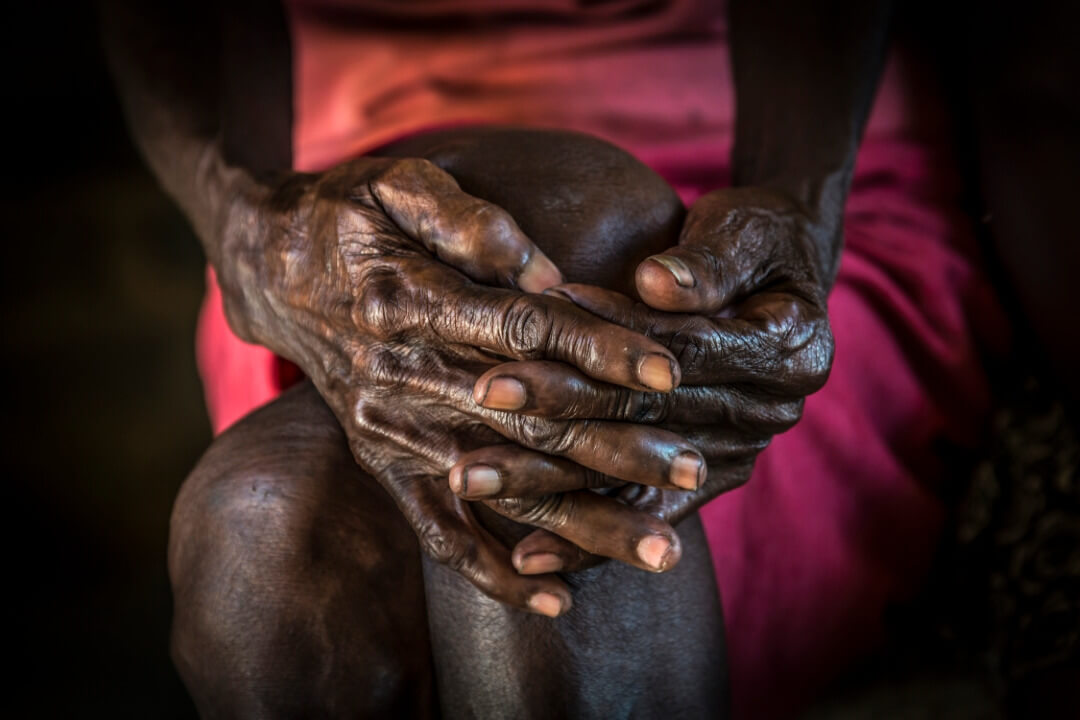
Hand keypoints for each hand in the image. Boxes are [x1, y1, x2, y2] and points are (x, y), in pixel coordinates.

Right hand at [224, 155, 705, 614]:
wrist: (272, 270)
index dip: (598, 348)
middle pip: (526, 422)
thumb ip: (467, 221)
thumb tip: (546, 276)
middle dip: (615, 451)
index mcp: (412, 299)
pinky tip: (557, 602)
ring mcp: (391, 431)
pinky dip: (494, 572)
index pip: (523, 329)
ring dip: (582, 524)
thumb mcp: (395, 186)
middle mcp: (402, 376)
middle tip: (692, 471)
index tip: (671, 369)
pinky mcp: (382, 465)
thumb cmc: (349, 219)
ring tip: (662, 551)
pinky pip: (437, 533)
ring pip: (501, 489)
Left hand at [448, 186, 835, 572]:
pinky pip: (643, 515)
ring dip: (548, 479)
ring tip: (469, 477)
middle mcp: (767, 413)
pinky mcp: (706, 476)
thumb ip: (706, 263)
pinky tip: (526, 558)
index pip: (680, 350)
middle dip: (557, 408)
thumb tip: (655, 284)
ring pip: (632, 475)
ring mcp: (737, 453)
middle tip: (479, 395)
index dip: (608, 336)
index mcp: (787, 351)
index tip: (531, 318)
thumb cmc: (756, 240)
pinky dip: (586, 536)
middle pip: (646, 417)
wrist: (781, 280)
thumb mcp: (745, 231)